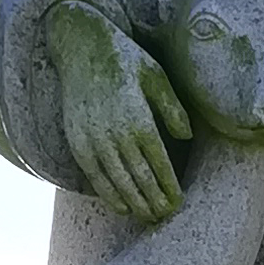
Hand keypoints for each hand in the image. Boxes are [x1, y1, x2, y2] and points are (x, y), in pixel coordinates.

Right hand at [46, 0, 191, 222]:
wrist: (81, 47)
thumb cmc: (126, 59)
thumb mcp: (156, 76)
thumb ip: (172, 108)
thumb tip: (186, 137)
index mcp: (138, 118)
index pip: (158, 163)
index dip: (169, 187)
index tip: (179, 202)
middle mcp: (114, 133)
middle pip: (139, 178)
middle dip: (154, 201)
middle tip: (166, 217)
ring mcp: (93, 139)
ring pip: (117, 181)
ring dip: (134, 203)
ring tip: (148, 217)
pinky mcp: (77, 141)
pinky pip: (94, 176)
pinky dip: (108, 194)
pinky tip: (121, 206)